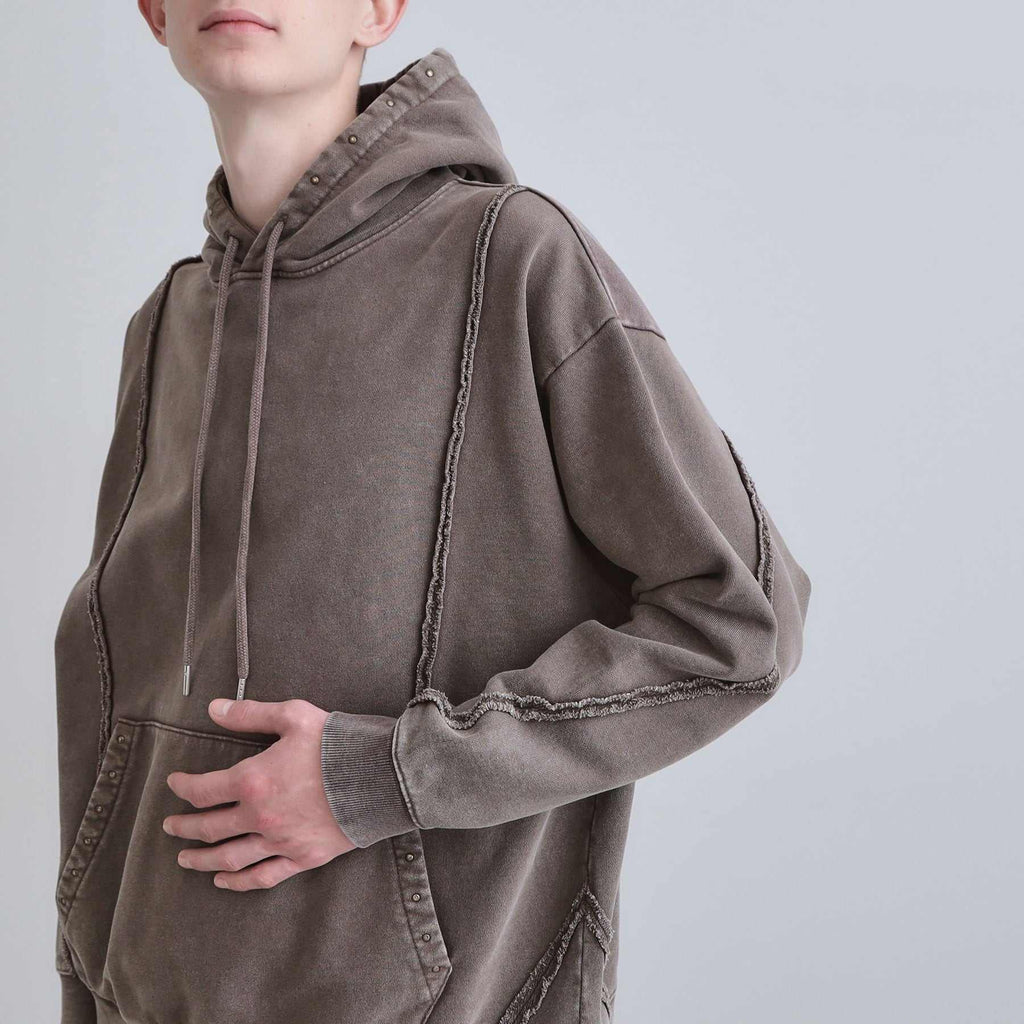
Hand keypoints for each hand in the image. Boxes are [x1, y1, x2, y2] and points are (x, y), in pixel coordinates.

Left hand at [162, 697, 355, 890]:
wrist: (381, 776)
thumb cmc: (338, 743)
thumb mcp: (293, 717)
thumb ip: (251, 714)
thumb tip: (214, 709)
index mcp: (252, 781)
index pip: (204, 790)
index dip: (183, 787)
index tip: (174, 785)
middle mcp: (259, 817)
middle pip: (210, 828)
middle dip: (185, 827)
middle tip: (170, 827)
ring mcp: (280, 841)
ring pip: (230, 858)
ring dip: (202, 860)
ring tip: (185, 859)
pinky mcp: (302, 857)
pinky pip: (263, 876)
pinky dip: (239, 882)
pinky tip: (224, 881)